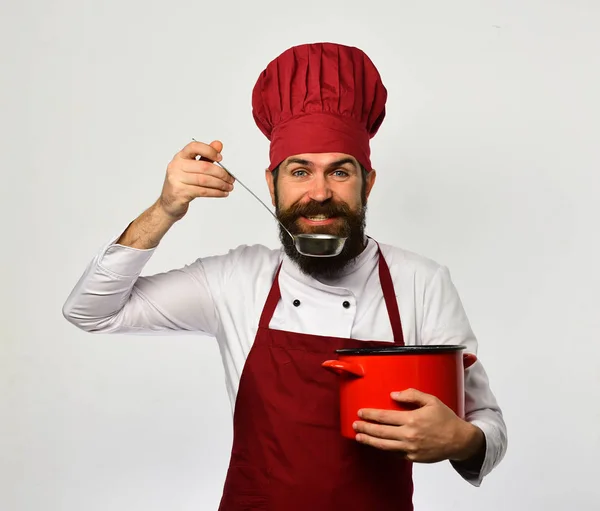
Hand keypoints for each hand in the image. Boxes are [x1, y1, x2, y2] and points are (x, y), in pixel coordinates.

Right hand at [158, 140, 234, 220]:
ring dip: (220, 184)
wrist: (169, 202)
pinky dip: (216, 192)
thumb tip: (218, 144)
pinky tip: (222, 193)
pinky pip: (202, 191)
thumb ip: (205, 157)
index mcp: (180, 157)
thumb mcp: (192, 168)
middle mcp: (176, 166)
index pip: (194, 147)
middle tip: (230, 178)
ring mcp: (176, 180)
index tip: (220, 158)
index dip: (209, 150)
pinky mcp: (180, 193)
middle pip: (204, 167)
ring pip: (205, 180)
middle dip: (221, 173)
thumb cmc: (182, 184)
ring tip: (228, 186)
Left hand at [353, 388, 484, 463]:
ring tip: (359, 436)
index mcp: (412, 419)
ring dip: (370, 441)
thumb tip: (394, 394)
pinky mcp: (413, 458)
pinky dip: (384, 449)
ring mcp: (410, 449)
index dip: (370, 415)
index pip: (385, 417)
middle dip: (365, 428)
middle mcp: (409, 435)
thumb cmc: (446, 419)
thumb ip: (412, 395)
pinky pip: (394, 453)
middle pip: (381, 432)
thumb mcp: (431, 400)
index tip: (361, 412)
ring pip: (384, 446)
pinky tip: (377, 444)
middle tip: (355, 424)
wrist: (459, 441)